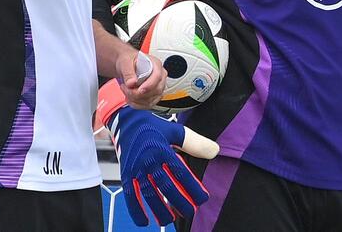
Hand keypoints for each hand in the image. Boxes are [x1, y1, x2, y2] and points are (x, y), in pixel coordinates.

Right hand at [96, 80, 218, 226]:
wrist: (125, 120)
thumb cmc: (155, 127)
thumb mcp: (176, 131)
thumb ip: (195, 143)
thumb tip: (216, 151)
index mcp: (162, 149)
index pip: (180, 172)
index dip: (192, 187)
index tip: (203, 199)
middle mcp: (148, 159)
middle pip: (165, 185)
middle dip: (179, 201)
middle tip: (190, 213)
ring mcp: (136, 168)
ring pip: (148, 193)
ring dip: (159, 209)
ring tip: (169, 220)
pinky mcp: (125, 173)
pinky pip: (130, 195)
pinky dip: (136, 210)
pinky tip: (145, 222)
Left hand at [115, 50, 166, 109]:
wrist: (126, 66)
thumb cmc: (129, 61)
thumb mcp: (125, 62)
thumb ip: (128, 72)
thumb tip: (132, 82)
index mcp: (156, 65)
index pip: (157, 77)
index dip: (149, 85)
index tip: (139, 90)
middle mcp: (159, 77)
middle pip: (155, 91)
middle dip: (138, 94)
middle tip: (127, 88)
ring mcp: (157, 88)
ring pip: (151, 100)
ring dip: (135, 100)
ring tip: (126, 91)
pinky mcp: (153, 96)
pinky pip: (147, 105)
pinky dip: (136, 104)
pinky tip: (129, 98)